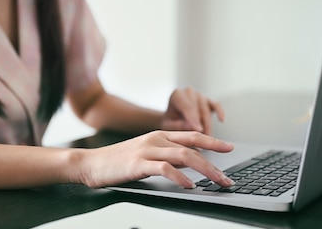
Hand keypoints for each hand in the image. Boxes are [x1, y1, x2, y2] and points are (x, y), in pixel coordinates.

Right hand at [77, 130, 233, 188]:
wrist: (91, 163)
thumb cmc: (118, 161)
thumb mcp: (147, 153)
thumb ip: (168, 155)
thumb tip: (190, 163)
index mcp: (159, 135)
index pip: (192, 136)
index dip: (213, 141)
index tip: (230, 148)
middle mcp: (156, 139)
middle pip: (192, 147)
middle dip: (214, 162)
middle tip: (228, 176)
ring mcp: (147, 150)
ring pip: (183, 156)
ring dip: (205, 169)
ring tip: (217, 181)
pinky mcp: (138, 163)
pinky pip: (164, 168)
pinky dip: (179, 176)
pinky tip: (189, 184)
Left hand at [160, 88, 224, 134]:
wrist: (172, 119)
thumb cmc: (170, 121)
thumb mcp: (169, 125)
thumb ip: (178, 125)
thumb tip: (192, 126)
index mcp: (177, 95)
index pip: (187, 106)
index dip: (193, 118)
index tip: (198, 130)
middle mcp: (189, 92)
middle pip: (199, 108)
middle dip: (202, 124)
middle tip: (203, 138)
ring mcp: (199, 95)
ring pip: (207, 109)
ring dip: (208, 124)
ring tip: (206, 137)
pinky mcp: (208, 100)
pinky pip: (216, 105)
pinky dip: (219, 112)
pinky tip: (221, 120)